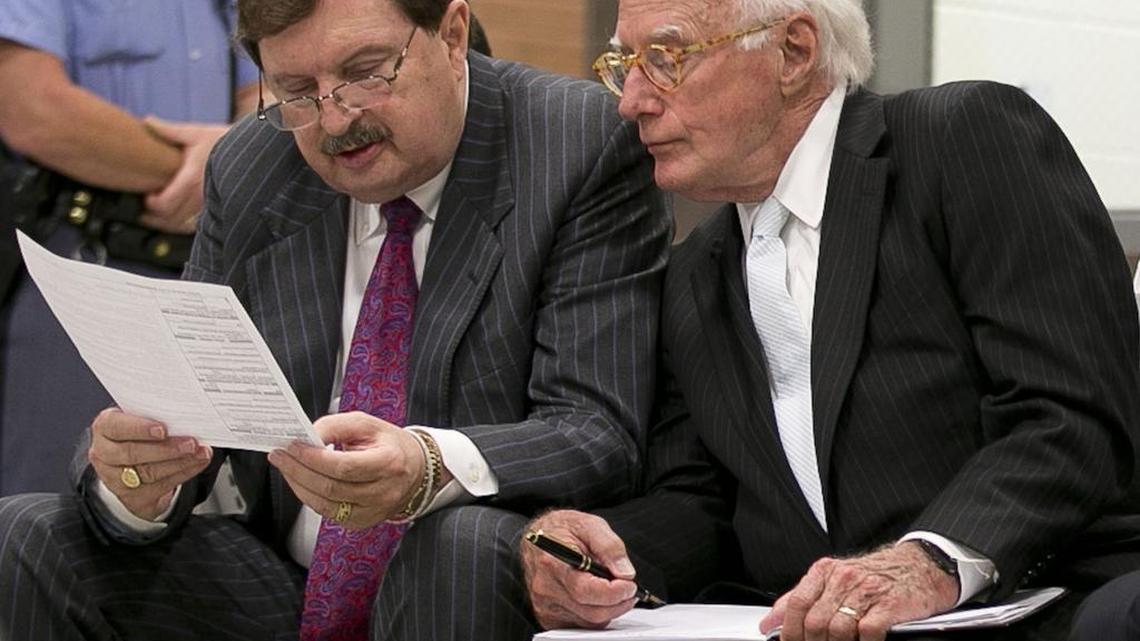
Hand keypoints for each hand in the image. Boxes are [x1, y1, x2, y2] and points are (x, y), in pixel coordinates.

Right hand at [87, 407, 212, 520]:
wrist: (132, 464)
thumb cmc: (140, 433)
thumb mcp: (142, 418)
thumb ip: (156, 415)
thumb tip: (184, 415)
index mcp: (104, 428)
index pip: (116, 427)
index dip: (139, 428)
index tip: (163, 429)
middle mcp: (104, 454)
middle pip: (132, 453)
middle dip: (166, 449)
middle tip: (191, 443)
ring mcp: (115, 479)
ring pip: (148, 472)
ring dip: (180, 462)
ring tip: (200, 452)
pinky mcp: (132, 498)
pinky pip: (161, 486)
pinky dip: (184, 473)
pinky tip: (197, 463)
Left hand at [139, 117, 228, 233]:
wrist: (252, 152)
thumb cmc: (224, 141)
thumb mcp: (196, 133)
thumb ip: (169, 130)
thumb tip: (148, 121)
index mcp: (191, 179)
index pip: (164, 204)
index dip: (151, 204)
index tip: (147, 196)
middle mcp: (201, 197)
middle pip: (171, 219)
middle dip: (155, 216)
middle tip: (149, 205)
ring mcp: (210, 205)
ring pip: (183, 224)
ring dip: (169, 221)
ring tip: (161, 211)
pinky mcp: (218, 208)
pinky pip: (196, 222)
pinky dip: (184, 220)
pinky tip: (180, 211)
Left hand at [267, 412, 444, 527]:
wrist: (414, 469)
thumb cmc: (390, 444)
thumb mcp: (367, 424)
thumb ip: (336, 425)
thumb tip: (307, 436)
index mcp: (389, 463)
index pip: (344, 466)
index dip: (314, 458)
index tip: (293, 446)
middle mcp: (383, 492)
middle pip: (330, 487)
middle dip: (298, 470)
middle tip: (280, 455)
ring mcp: (373, 511)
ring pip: (324, 504)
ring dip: (298, 484)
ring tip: (285, 466)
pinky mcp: (361, 522)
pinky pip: (327, 512)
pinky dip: (309, 496)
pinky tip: (300, 481)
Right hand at [523, 509, 639, 629]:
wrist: (538, 537)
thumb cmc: (562, 529)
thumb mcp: (590, 524)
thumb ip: (610, 547)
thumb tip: (625, 573)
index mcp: (553, 562)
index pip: (586, 590)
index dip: (614, 592)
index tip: (630, 584)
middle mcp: (546, 588)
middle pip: (591, 611)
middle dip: (618, 603)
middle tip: (629, 588)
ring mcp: (546, 605)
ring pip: (589, 621)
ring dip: (610, 609)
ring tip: (615, 590)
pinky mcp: (548, 617)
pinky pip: (581, 624)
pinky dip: (596, 614)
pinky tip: (598, 597)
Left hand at [760, 542, 958, 640]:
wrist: (921, 566)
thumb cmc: (877, 576)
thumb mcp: (834, 580)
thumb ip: (800, 598)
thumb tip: (769, 623)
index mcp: (826, 571)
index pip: (797, 604)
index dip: (790, 631)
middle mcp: (844, 578)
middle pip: (815, 621)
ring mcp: (867, 591)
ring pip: (837, 630)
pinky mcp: (889, 606)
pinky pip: (867, 633)